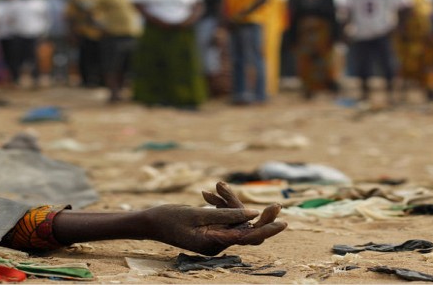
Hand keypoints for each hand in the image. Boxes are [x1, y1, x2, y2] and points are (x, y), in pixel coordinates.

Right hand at [145, 182, 285, 255]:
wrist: (149, 223)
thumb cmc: (169, 218)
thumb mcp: (196, 214)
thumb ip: (225, 214)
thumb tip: (252, 213)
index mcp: (214, 243)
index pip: (246, 237)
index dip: (266, 229)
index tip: (283, 222)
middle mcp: (218, 244)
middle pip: (247, 231)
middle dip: (260, 217)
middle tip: (277, 205)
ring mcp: (216, 238)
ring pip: (236, 220)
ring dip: (230, 202)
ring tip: (217, 187)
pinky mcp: (212, 231)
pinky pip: (226, 217)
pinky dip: (221, 205)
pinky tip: (208, 194)